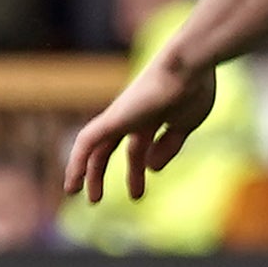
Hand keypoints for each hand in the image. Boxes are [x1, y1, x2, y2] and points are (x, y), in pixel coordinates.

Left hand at [64, 51, 217, 203]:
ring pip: (94, 146)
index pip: (136, 148)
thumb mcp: (185, 125)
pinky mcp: (114, 116)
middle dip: (99, 173)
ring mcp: (122, 116)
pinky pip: (87, 140)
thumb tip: (150, 169)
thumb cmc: (194, 89)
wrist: (190, 66)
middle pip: (108, 148)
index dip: (136, 172)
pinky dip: (77, 160)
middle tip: (94, 199)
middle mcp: (132, 117)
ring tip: (74, 193)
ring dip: (84, 171)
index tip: (136, 195)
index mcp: (151, 118)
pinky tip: (73, 179)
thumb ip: (168, 146)